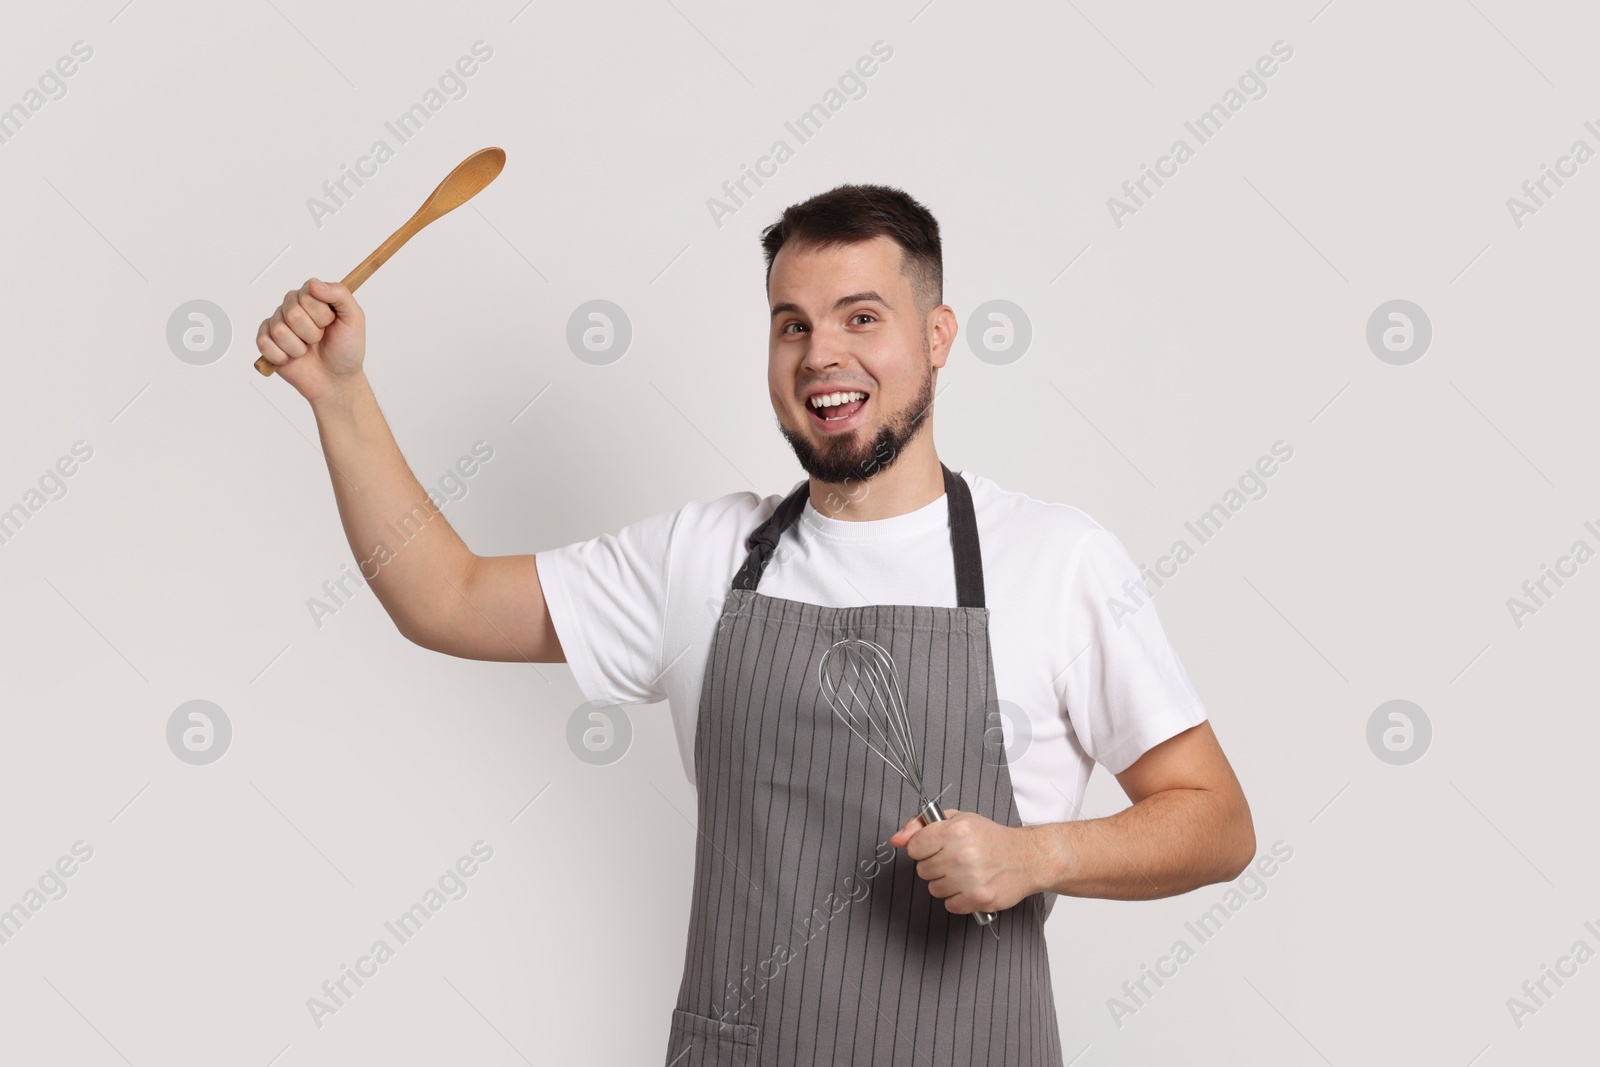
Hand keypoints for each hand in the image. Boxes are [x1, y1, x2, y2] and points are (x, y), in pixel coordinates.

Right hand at [255, 278, 365, 402]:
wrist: (336, 380)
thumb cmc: (346, 349)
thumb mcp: (354, 319)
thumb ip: (340, 294)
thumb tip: (315, 284)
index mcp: (312, 297)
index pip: (307, 293)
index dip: (321, 314)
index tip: (331, 323)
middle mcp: (292, 306)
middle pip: (292, 312)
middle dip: (312, 333)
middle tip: (320, 339)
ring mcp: (278, 323)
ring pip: (280, 330)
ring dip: (299, 347)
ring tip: (308, 350)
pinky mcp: (266, 341)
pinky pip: (264, 343)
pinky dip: (282, 356)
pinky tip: (293, 358)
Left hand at [890, 808, 1044, 915]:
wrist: (1026, 857)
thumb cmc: (991, 838)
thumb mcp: (957, 819)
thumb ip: (921, 825)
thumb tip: (896, 839)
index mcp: (955, 830)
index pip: (914, 847)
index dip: (923, 848)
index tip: (936, 847)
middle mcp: (961, 854)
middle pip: (923, 870)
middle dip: (935, 865)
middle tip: (956, 859)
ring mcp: (971, 878)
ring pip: (934, 889)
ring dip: (946, 883)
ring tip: (965, 872)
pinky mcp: (979, 899)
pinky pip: (949, 905)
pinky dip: (958, 899)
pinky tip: (972, 886)